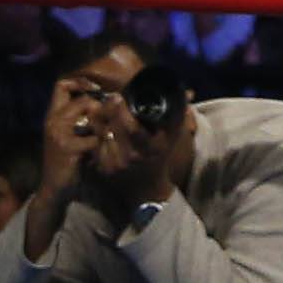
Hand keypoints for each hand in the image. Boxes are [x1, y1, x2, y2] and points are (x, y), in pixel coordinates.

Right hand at [39, 75, 106, 201]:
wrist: (53, 188)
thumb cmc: (65, 161)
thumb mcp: (68, 136)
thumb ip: (78, 119)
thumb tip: (105, 102)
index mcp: (52, 115)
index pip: (61, 85)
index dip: (79, 82)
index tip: (94, 90)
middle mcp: (53, 120)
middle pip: (82, 100)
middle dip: (99, 108)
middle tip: (107, 120)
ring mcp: (59, 133)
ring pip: (89, 115)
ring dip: (102, 126)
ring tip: (106, 136)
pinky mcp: (67, 148)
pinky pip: (93, 138)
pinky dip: (100, 145)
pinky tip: (99, 153)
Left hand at [73, 90, 181, 228]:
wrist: (147, 190)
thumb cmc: (159, 157)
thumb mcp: (171, 137)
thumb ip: (177, 114)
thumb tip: (188, 92)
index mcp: (149, 148)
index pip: (133, 129)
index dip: (123, 111)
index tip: (119, 96)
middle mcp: (131, 157)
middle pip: (114, 128)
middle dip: (108, 109)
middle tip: (108, 96)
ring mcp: (115, 164)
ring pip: (101, 134)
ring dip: (99, 118)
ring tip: (99, 106)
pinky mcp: (102, 168)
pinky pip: (95, 144)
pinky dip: (95, 131)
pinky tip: (97, 122)